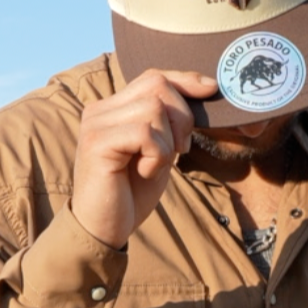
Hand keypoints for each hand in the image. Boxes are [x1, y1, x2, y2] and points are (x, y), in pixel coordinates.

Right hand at [70, 69, 216, 248]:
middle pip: (158, 86)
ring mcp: (95, 124)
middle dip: (181, 118)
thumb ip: (171, 123)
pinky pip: (145, 132)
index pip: (154, 77)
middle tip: (178, 151)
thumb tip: (205, 90)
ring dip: (167, 141)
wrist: (103, 229)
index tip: (211, 89)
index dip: (185, 80)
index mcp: (113, 108)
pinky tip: (144, 172)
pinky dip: (157, 155)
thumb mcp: (159, 150)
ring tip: (154, 165)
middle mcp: (100, 109)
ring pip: (154, 108)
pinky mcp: (97, 142)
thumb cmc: (131, 192)